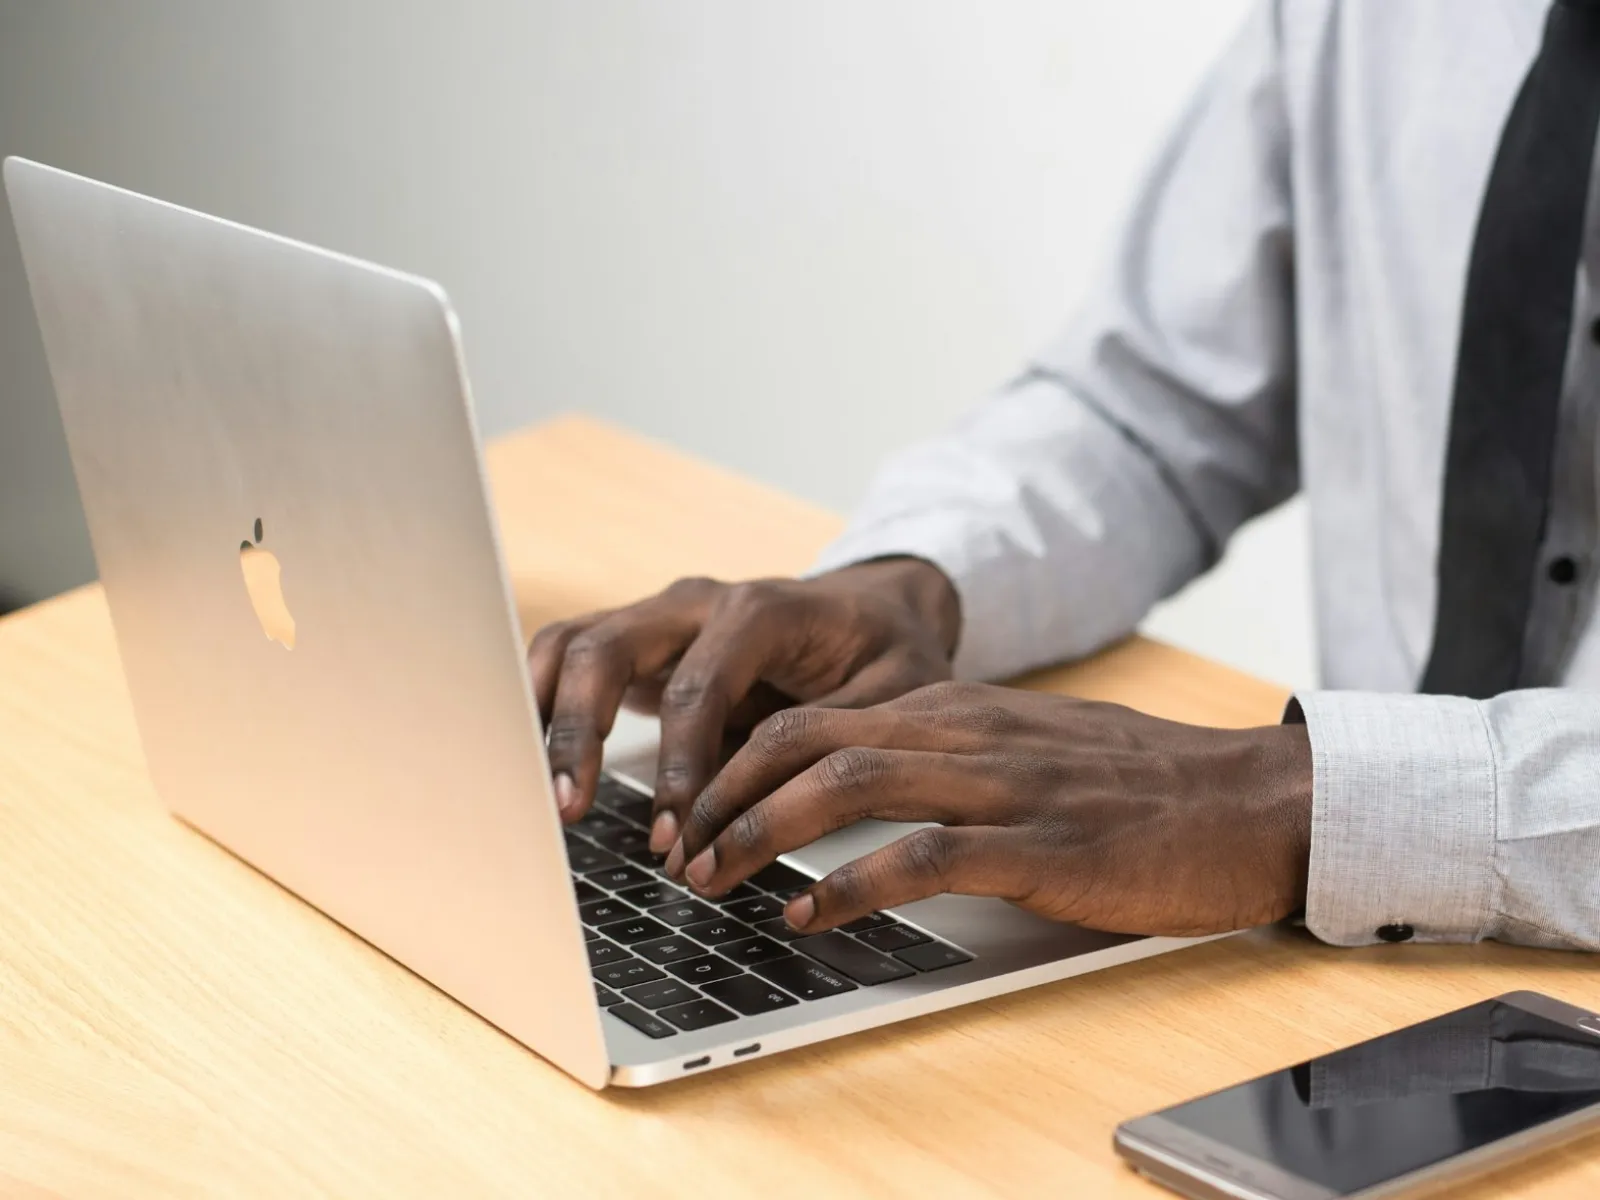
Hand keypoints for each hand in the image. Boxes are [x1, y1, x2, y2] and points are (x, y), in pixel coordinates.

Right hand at [527, 558, 959, 850]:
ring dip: (546, 718)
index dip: (680, 766)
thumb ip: (832, 743)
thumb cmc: (886, 654)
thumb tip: (777, 814)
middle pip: (608, 649)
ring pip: (572, 646)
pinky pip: (568, 660)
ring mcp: (658, 617)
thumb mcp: (890, 697)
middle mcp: (696, 603)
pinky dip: (540, 705)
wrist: (874, 610)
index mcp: (761, 609)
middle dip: (581, 732)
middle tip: (568, 810)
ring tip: (535, 795)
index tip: (674, 835)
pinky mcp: (637, 643)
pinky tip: (526, 764)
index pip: (698, 687)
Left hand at [664, 682, 1312, 938]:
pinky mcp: (1043, 847)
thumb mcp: (1024, 747)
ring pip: (848, 782)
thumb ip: (943, 754)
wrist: (1250, 798)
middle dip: (724, 793)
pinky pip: (924, 855)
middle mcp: (966, 732)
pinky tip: (811, 913)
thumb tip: (856, 782)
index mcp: (956, 710)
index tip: (691, 811)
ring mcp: (1004, 785)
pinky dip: (853, 882)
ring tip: (717, 877)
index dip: (734, 762)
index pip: (812, 716)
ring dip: (763, 831)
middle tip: (680, 850)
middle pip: (806, 738)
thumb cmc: (1136, 785)